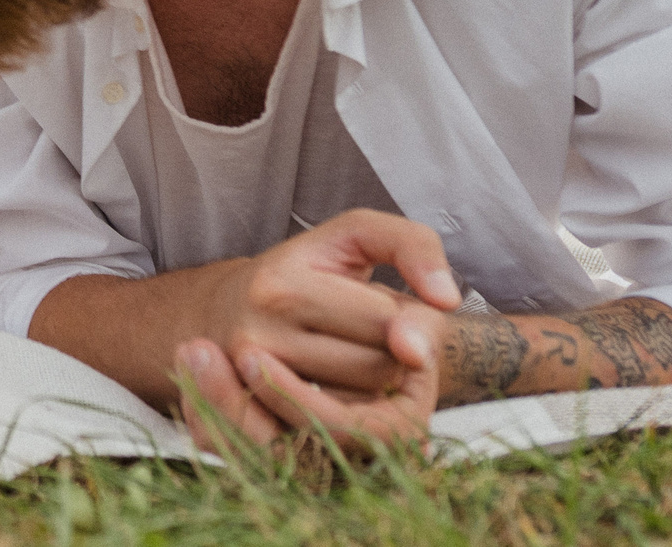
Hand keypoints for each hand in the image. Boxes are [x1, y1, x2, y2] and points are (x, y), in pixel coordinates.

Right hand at [178, 210, 458, 449]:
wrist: (225, 312)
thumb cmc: (304, 270)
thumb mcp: (354, 234)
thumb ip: (410, 244)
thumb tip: (447, 300)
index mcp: (280, 288)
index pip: (385, 322)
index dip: (404, 319)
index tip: (385, 308)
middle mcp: (258, 340)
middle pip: (378, 369)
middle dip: (391, 354)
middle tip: (366, 335)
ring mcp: (256, 393)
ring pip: (366, 408)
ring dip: (376, 389)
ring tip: (350, 359)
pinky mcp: (262, 426)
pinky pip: (342, 437)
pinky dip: (356, 418)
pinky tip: (343, 391)